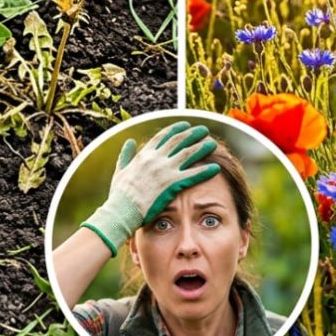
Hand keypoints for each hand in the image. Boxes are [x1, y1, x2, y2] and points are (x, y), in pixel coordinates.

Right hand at [80, 122, 220, 255]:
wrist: (122, 211)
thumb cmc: (119, 195)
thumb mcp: (120, 170)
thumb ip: (126, 155)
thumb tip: (130, 142)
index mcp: (144, 154)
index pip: (163, 136)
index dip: (176, 129)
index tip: (185, 125)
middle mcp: (156, 159)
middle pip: (179, 140)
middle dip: (193, 133)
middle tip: (204, 130)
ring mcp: (165, 170)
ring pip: (188, 154)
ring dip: (202, 147)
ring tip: (213, 144)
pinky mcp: (172, 184)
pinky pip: (193, 175)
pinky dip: (205, 171)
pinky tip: (215, 168)